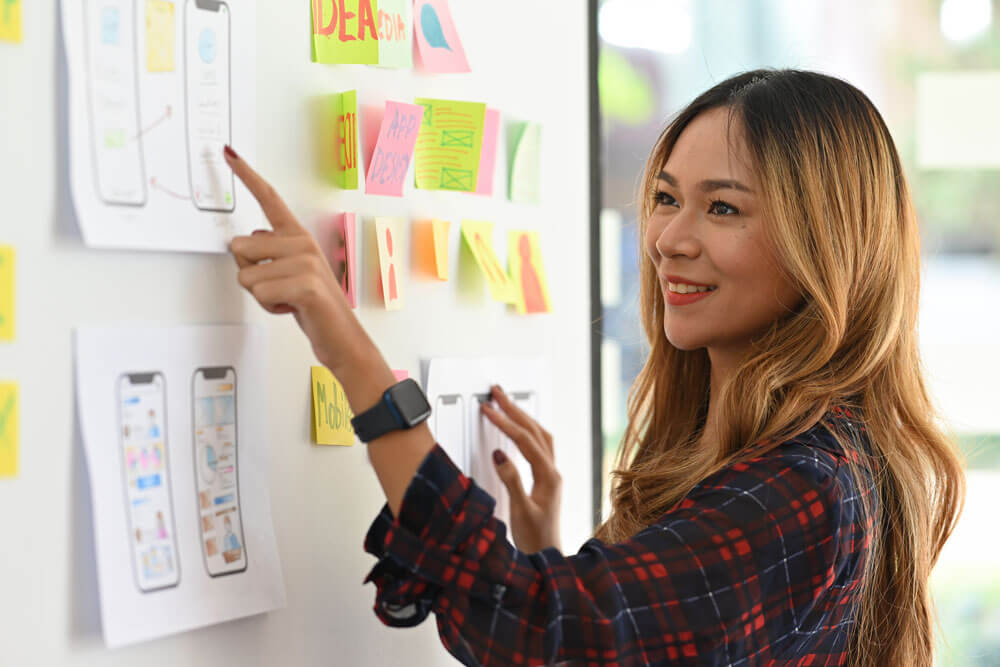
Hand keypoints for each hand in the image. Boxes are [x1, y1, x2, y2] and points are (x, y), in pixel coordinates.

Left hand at [224, 146, 377, 379]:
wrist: (343, 338)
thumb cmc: (314, 306)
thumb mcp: (290, 273)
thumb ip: (271, 251)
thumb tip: (249, 238)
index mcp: (297, 236)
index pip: (269, 198)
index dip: (247, 174)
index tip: (229, 153)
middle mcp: (302, 242)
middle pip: (239, 247)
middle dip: (249, 274)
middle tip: (278, 288)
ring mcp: (306, 261)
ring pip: (245, 274)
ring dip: (260, 295)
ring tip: (286, 299)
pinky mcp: (306, 284)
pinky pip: (260, 292)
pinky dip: (270, 307)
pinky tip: (292, 308)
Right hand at [481, 385, 561, 552]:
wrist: (547, 558)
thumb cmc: (535, 540)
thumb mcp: (520, 511)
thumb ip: (511, 480)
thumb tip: (500, 453)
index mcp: (549, 477)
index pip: (526, 441)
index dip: (506, 422)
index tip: (489, 409)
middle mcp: (553, 472)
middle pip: (535, 431)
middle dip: (515, 409)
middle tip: (497, 392)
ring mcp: (551, 475)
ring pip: (540, 435)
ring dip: (523, 417)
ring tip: (506, 403)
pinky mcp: (546, 481)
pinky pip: (539, 446)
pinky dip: (526, 432)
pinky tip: (517, 430)